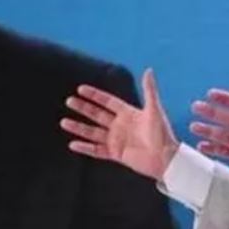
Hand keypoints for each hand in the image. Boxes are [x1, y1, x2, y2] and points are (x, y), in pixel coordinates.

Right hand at [60, 69, 178, 181]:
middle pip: (96, 114)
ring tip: (64, 122)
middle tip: (69, 101)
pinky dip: (85, 148)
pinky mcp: (115, 153)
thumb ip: (149, 90)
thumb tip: (149, 70)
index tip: (81, 89)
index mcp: (127, 113)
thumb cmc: (162, 133)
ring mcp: (116, 140)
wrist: (165, 158)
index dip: (94, 95)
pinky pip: (96, 150)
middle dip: (82, 108)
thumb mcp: (154, 110)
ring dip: (78, 127)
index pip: (107, 101)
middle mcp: (119, 125)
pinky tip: (73, 144)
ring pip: (93, 132)